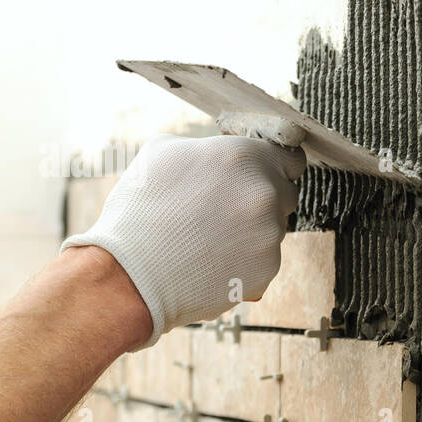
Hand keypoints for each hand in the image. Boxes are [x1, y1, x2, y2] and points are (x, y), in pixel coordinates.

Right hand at [61, 134, 303, 347]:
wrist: (131, 274)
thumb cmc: (140, 211)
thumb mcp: (162, 153)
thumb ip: (207, 147)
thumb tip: (222, 151)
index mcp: (244, 157)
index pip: (290, 157)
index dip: (274, 166)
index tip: (262, 175)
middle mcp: (265, 193)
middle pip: (285, 194)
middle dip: (262, 200)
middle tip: (224, 210)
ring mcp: (270, 233)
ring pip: (274, 228)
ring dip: (253, 230)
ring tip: (209, 237)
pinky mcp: (268, 268)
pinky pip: (266, 258)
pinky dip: (247, 259)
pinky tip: (213, 259)